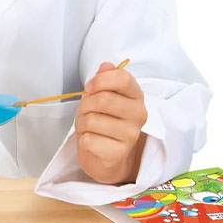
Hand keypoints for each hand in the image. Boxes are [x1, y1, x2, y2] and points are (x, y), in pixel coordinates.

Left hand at [76, 61, 147, 184]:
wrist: (105, 156)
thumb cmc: (102, 121)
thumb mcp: (101, 96)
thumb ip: (104, 80)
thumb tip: (106, 65)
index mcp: (136, 96)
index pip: (123, 78)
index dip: (100, 80)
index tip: (89, 88)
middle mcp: (139, 115)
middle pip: (103, 100)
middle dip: (86, 105)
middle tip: (87, 112)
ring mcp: (130, 136)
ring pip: (92, 120)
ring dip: (83, 124)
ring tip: (90, 129)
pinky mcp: (118, 154)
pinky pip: (88, 140)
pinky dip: (83, 141)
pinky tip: (93, 142)